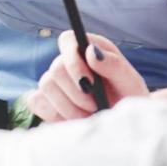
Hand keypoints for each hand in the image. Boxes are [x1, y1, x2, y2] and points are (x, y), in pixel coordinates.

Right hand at [23, 31, 149, 122]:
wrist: (123, 126)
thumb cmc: (128, 99)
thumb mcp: (130, 83)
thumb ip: (114, 65)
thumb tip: (91, 50)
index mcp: (88, 49)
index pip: (67, 40)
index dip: (73, 59)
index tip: (89, 82)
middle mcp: (68, 62)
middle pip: (56, 68)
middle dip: (77, 93)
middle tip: (95, 106)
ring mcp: (55, 82)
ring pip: (46, 87)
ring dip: (69, 107)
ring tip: (89, 116)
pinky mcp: (45, 100)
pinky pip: (37, 102)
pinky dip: (54, 114)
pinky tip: (73, 120)